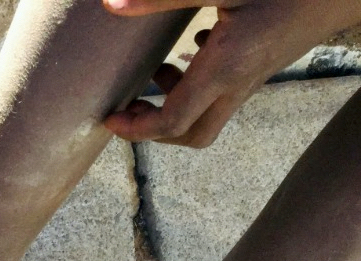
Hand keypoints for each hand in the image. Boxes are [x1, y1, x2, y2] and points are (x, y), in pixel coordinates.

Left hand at [103, 0, 360, 146]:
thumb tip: (111, 4)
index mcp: (223, 70)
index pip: (171, 123)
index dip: (134, 129)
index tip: (110, 117)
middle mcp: (237, 84)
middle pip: (190, 135)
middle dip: (154, 132)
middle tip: (131, 106)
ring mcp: (253, 80)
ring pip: (208, 118)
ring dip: (176, 106)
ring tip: (160, 73)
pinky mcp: (262, 68)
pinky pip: (225, 95)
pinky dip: (199, 86)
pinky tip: (196, 50)